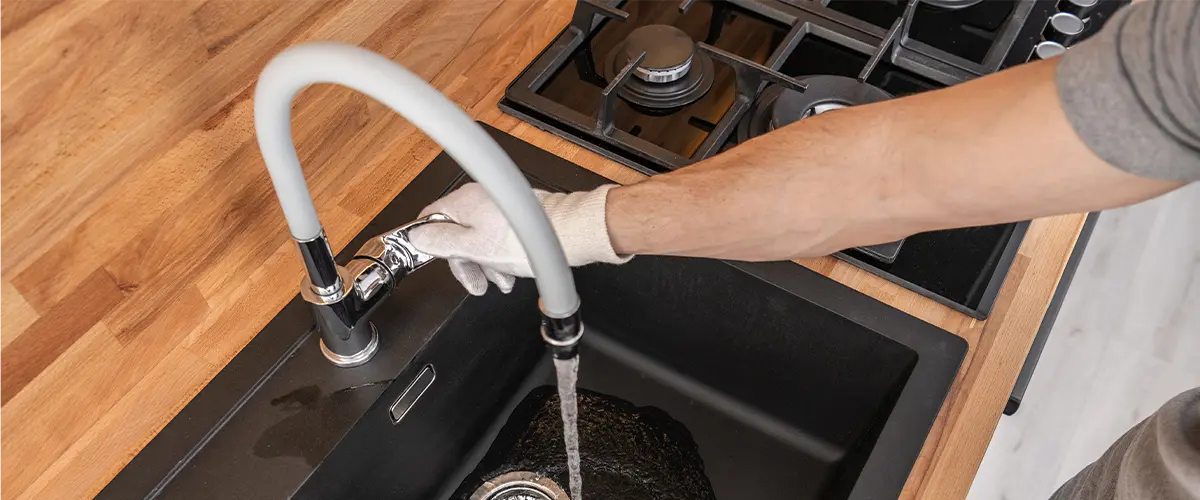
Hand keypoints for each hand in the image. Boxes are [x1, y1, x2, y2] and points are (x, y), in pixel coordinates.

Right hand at [408, 183, 629, 294]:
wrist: (565, 234)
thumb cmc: (525, 241)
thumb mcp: (473, 248)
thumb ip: (442, 241)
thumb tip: (416, 236)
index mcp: (463, 202)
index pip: (430, 219)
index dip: (429, 242)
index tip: (433, 259)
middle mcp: (478, 199)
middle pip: (456, 233)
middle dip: (466, 262)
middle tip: (475, 282)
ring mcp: (497, 207)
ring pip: (478, 238)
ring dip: (485, 264)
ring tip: (499, 281)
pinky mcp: (514, 216)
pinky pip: (496, 237)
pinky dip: (499, 256)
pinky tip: (508, 273)